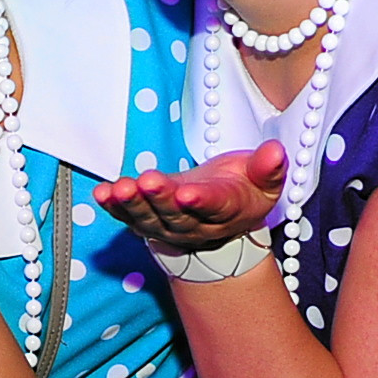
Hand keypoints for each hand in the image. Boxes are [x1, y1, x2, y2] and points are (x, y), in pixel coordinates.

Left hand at [94, 143, 289, 251]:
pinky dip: (113, 207)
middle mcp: (195, 224)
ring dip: (131, 203)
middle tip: (147, 182)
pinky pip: (128, 217)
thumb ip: (267, 168)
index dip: (200, 201)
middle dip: (160, 198)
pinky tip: (101, 193)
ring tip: (118, 189)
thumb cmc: (244, 190)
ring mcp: (168, 226)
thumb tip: (276, 151)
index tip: (187, 193)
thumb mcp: (263, 180)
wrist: (222, 221)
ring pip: (148, 218)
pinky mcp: (147, 221)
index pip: (214, 206)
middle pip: (175, 214)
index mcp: (227, 211)